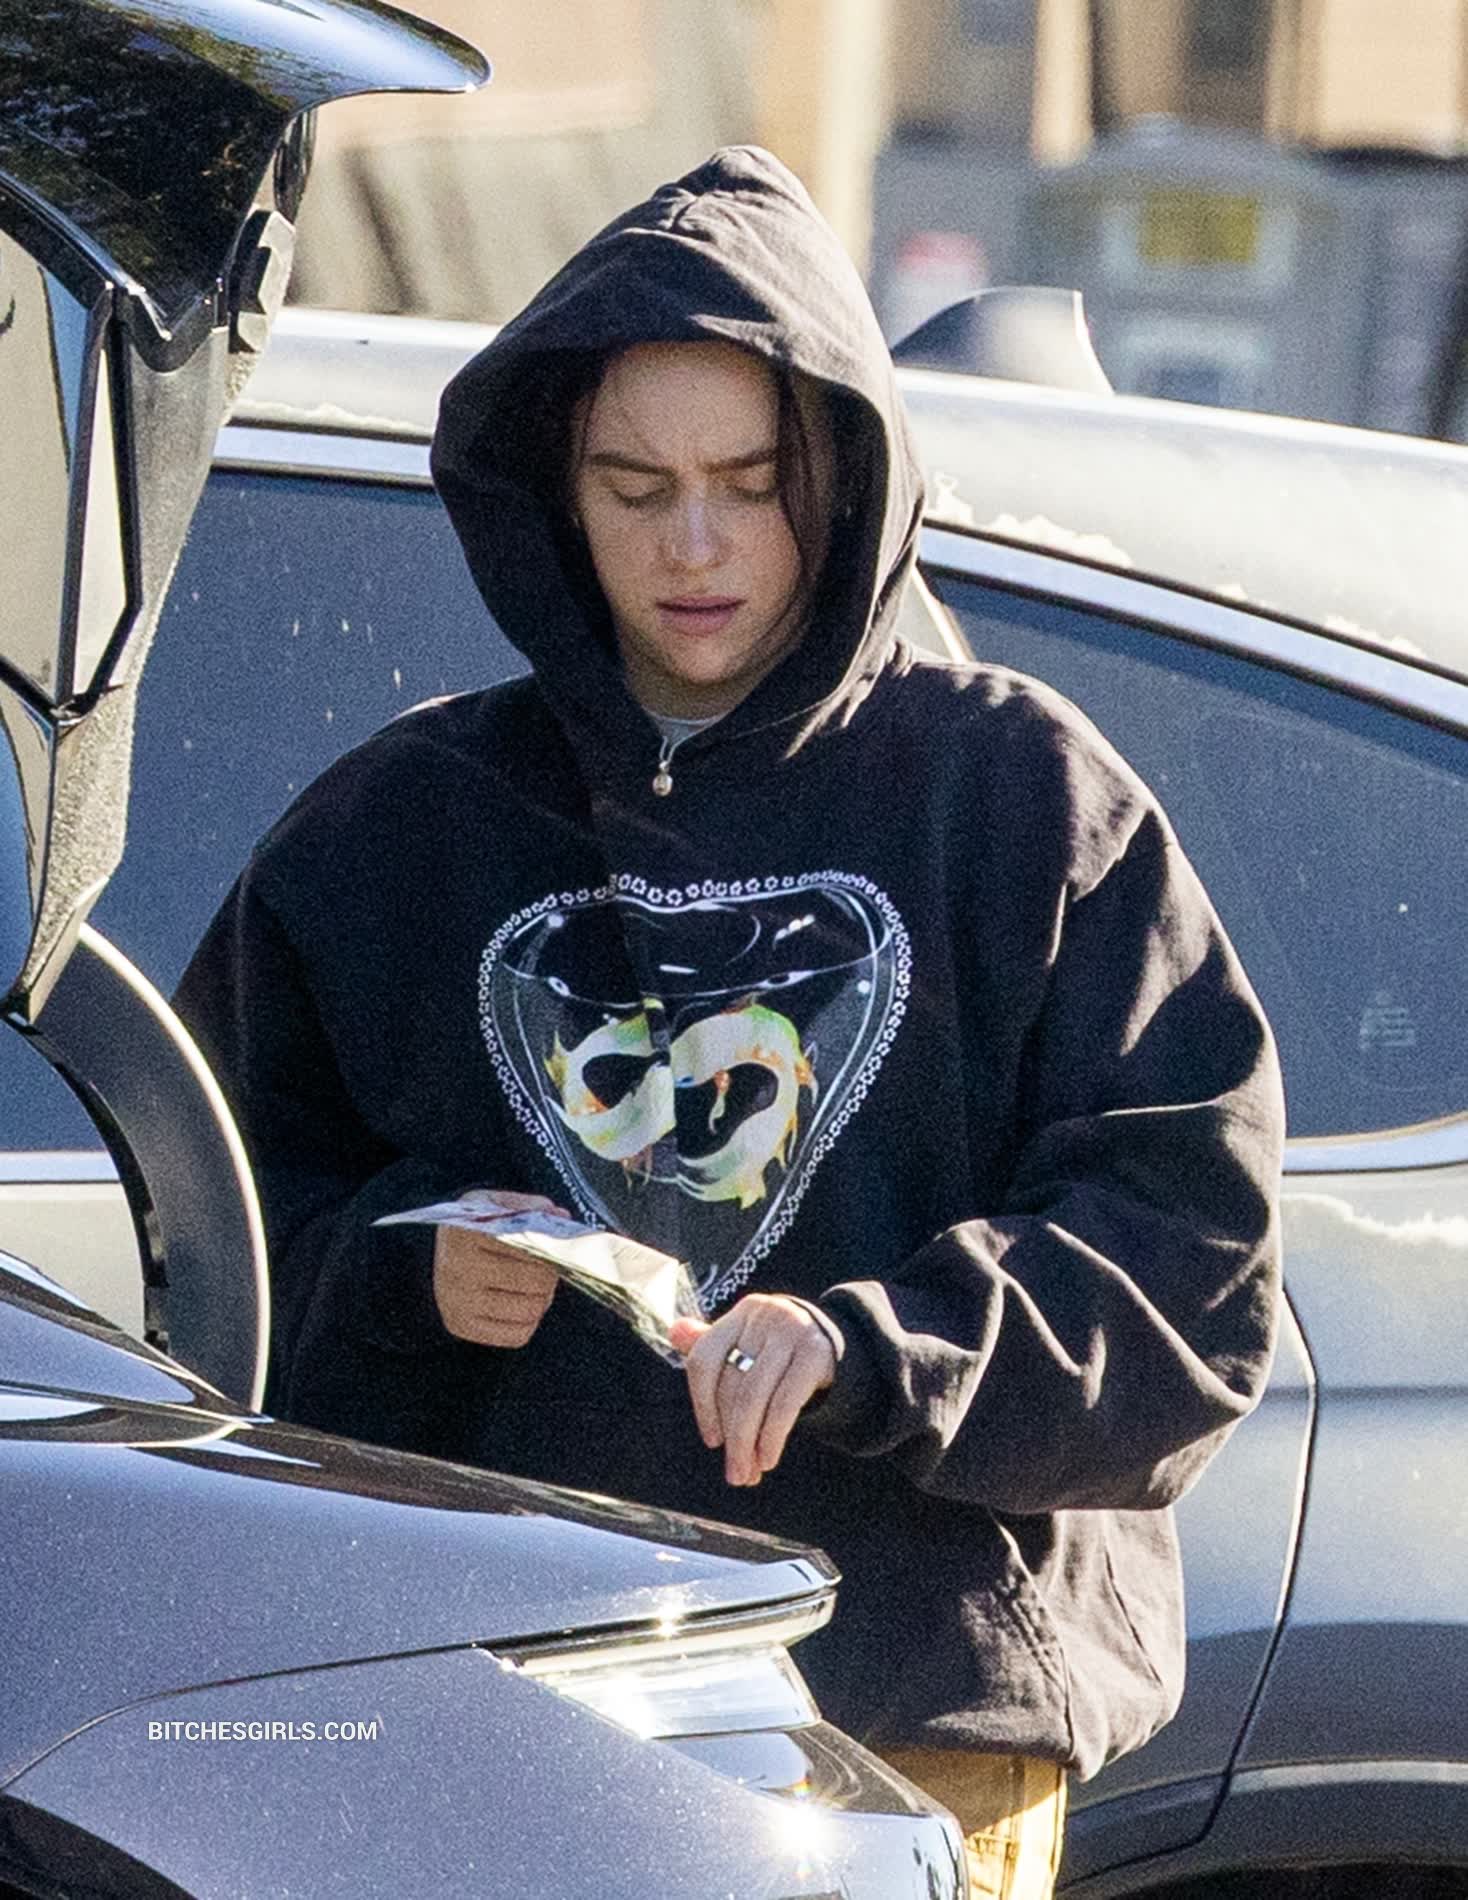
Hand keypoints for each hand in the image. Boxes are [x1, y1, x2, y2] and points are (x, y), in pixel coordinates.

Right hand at [432, 1190, 565, 1346]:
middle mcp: (456, 1269)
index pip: (529, 1248)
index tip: (552, 1248)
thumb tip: (560, 1217)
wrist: (437, 1251)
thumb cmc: (474, 1227)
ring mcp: (456, 1301)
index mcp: (466, 1233)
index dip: (550, 1250)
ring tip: (533, 1287)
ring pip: (530, 1310)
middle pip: (536, 1282)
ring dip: (542, 1300)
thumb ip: (529, 1208)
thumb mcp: (495, 1204)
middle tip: (547, 1269)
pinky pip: (518, 1335)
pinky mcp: (461, 1326)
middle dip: (549, 1276)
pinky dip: (528, 1321)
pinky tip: (519, 1304)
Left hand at [670, 1295, 835, 1486]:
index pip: (704, 1360)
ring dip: (749, 1444)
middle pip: (733, 1385)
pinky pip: (785, 1403)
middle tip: (734, 1474)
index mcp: (741, 1313)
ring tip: (748, 1474)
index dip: (702, 1405)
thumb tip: (674, 1332)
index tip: (712, 1441)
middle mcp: (765, 1316)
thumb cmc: (780, 1348)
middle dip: (732, 1436)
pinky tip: (768, 1458)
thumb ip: (710, 1344)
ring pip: (755, 1397)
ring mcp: (792, 1331)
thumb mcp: (747, 1341)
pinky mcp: (816, 1353)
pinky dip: (772, 1437)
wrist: (835, 1341)